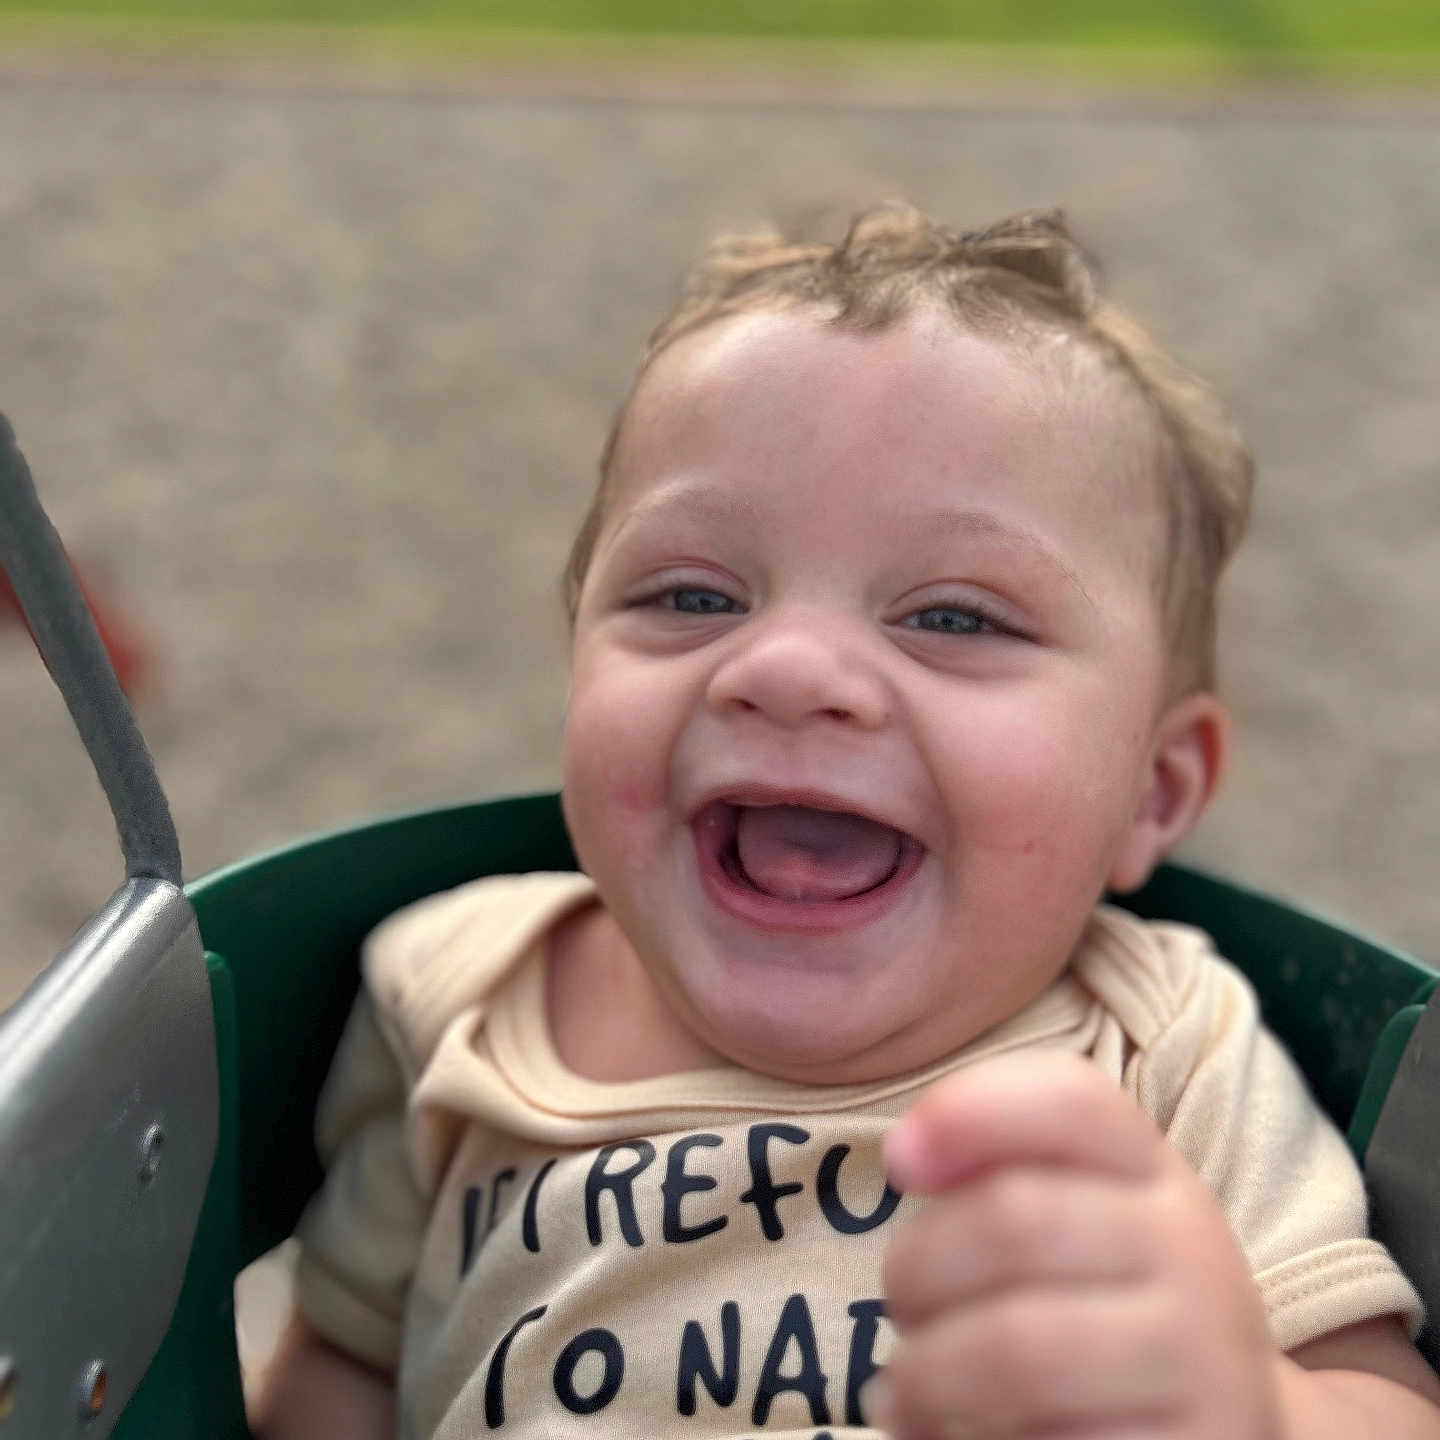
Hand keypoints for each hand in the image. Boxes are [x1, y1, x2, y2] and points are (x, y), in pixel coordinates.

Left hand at [871, 1051, 1281, 1438]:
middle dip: (919, 1265)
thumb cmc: (1112, 1309)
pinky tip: (940, 1439)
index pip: (1071, 1098)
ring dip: (927, 1370)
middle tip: (900, 1306)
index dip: (969, 1111)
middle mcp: (1192, 1252)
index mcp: (1156, 1174)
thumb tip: (910, 1152)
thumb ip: (1002, 1167)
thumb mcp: (1082, 1218)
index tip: (899, 1159)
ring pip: (1015, 1346)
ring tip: (904, 1390)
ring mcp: (1200, 1361)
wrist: (1227, 1432)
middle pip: (1014, 1219)